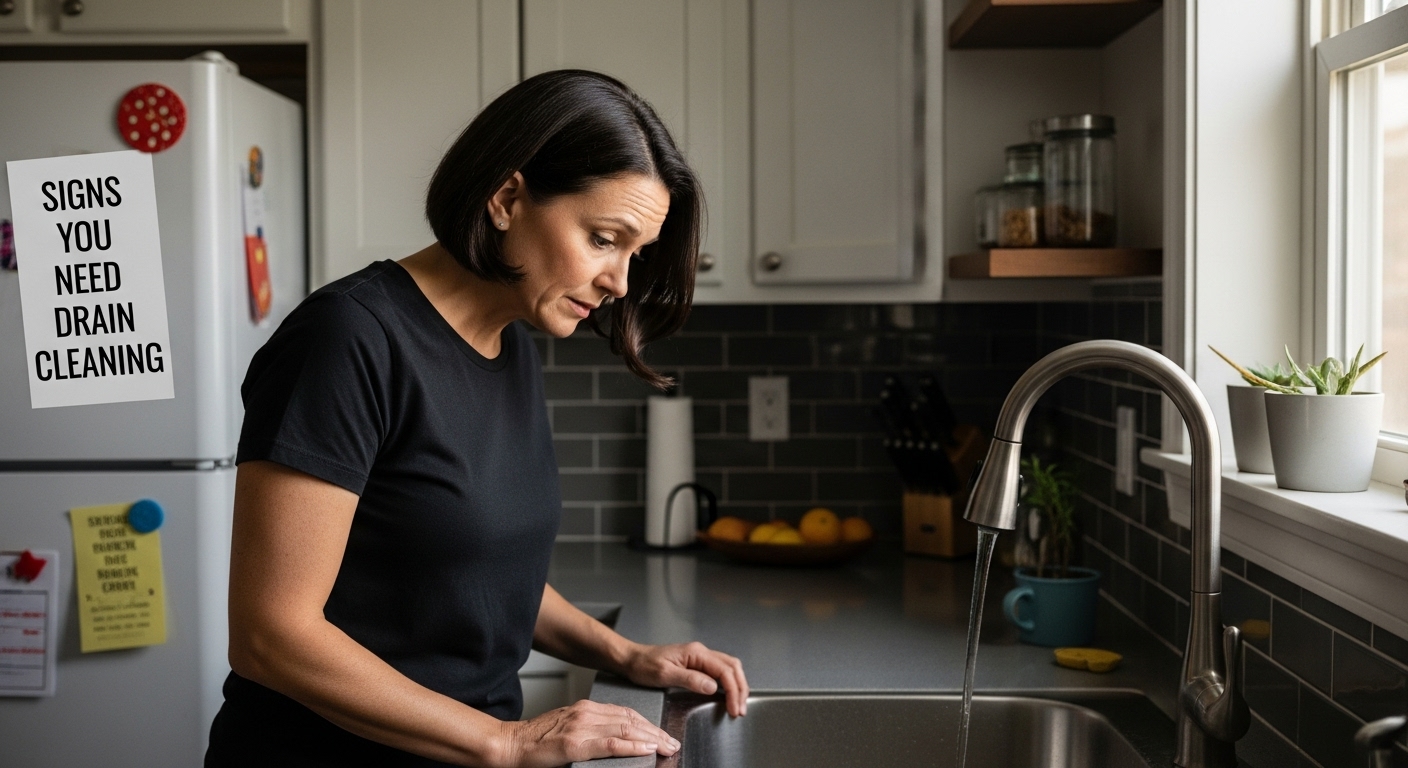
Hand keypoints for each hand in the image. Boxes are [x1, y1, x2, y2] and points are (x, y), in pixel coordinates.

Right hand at [496, 699, 678, 767]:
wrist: (510, 744)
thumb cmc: (537, 741)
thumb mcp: (569, 728)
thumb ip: (593, 729)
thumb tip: (619, 739)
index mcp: (586, 708)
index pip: (627, 713)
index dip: (649, 724)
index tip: (663, 735)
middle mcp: (586, 713)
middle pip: (631, 720)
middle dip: (656, 732)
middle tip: (672, 743)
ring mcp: (580, 728)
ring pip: (625, 730)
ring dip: (650, 740)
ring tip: (666, 748)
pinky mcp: (574, 744)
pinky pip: (610, 744)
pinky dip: (631, 747)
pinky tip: (645, 750)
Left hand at [622, 641, 749, 716]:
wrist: (632, 659)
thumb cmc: (644, 666)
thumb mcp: (665, 674)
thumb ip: (691, 680)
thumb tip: (714, 687)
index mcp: (696, 653)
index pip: (724, 670)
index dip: (733, 691)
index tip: (734, 709)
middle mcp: (701, 652)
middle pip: (732, 667)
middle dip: (741, 688)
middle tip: (740, 709)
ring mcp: (700, 657)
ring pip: (729, 668)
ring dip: (737, 685)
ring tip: (739, 704)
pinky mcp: (697, 664)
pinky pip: (720, 671)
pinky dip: (729, 683)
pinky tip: (729, 694)